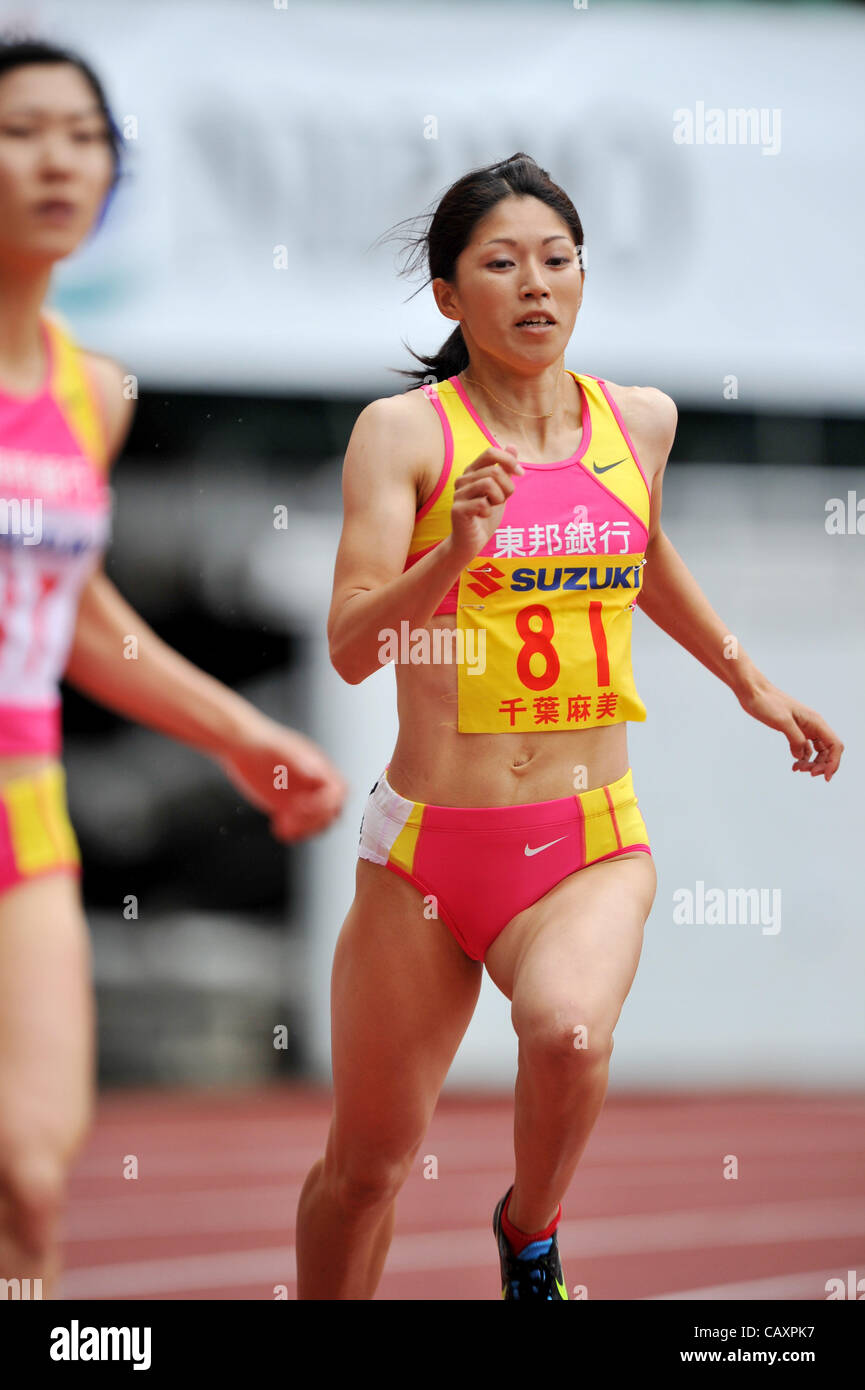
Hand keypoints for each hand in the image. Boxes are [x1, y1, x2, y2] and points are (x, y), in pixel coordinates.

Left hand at [216, 714, 348, 840]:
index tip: (301, 805)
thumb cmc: (261, 742)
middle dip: (315, 819)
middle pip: (332, 811)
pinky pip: (299, 827)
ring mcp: (303, 797)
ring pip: (317, 822)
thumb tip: (315, 772)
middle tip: (291, 818)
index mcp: (319, 767)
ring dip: (304, 829)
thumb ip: (298, 759)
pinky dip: (292, 833)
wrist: (241, 745)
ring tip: (282, 826)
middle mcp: (314, 784)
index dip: (324, 804)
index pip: (338, 792)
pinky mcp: (288, 807)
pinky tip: (276, 828)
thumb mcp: (278, 749)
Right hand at [449, 444, 523, 564]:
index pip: (490, 452)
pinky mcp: (457, 510)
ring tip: (493, 507)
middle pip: (494, 471)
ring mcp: (458, 494)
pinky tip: (483, 516)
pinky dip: (489, 511)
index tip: (520, 474)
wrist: (471, 541)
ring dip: (499, 498)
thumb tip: (511, 445)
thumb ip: (505, 469)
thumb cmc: (485, 515)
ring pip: (488, 484)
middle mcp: (462, 479)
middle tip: (504, 500)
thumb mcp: (501, 489)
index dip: (509, 461)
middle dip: (508, 487)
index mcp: (472, 471)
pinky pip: (482, 503)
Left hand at [738, 679, 842, 780]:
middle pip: (828, 750)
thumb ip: (795, 739)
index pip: (835, 745)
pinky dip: (802, 758)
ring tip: (797, 768)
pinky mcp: (794, 730)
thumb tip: (802, 756)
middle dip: (822, 765)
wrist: (753, 691)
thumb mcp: (782, 721)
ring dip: (812, 763)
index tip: (824, 777)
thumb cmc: (767, 702)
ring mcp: (804, 727)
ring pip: (817, 750)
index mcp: (815, 721)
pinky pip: (805, 748)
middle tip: (807, 773)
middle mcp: (813, 725)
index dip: (833, 763)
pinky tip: (794, 764)